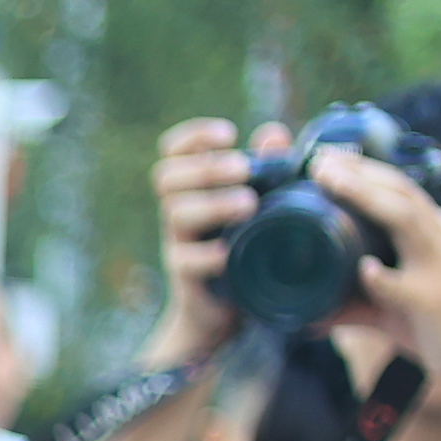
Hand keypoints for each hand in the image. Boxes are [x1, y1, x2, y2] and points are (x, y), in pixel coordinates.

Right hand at [150, 115, 285, 362]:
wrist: (230, 307)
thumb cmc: (248, 242)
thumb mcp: (263, 201)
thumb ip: (267, 167)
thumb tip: (273, 133)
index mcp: (194, 186)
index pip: (174, 150)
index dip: (193, 136)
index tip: (229, 134)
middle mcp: (178, 210)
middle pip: (167, 177)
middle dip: (206, 167)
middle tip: (243, 169)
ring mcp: (178, 242)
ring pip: (176, 214)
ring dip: (212, 204)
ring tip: (249, 205)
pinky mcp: (184, 275)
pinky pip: (185, 260)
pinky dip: (208, 253)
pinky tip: (230, 250)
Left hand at [307, 145, 440, 402]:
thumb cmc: (432, 327)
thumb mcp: (387, 307)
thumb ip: (351, 303)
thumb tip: (305, 315)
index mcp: (433, 232)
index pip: (399, 187)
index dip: (364, 167)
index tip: (324, 155)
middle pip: (401, 191)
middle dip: (360, 171)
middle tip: (317, 159)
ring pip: (407, 222)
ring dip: (368, 199)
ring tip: (332, 183)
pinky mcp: (436, 302)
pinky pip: (407, 287)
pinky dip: (384, 278)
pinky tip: (365, 270)